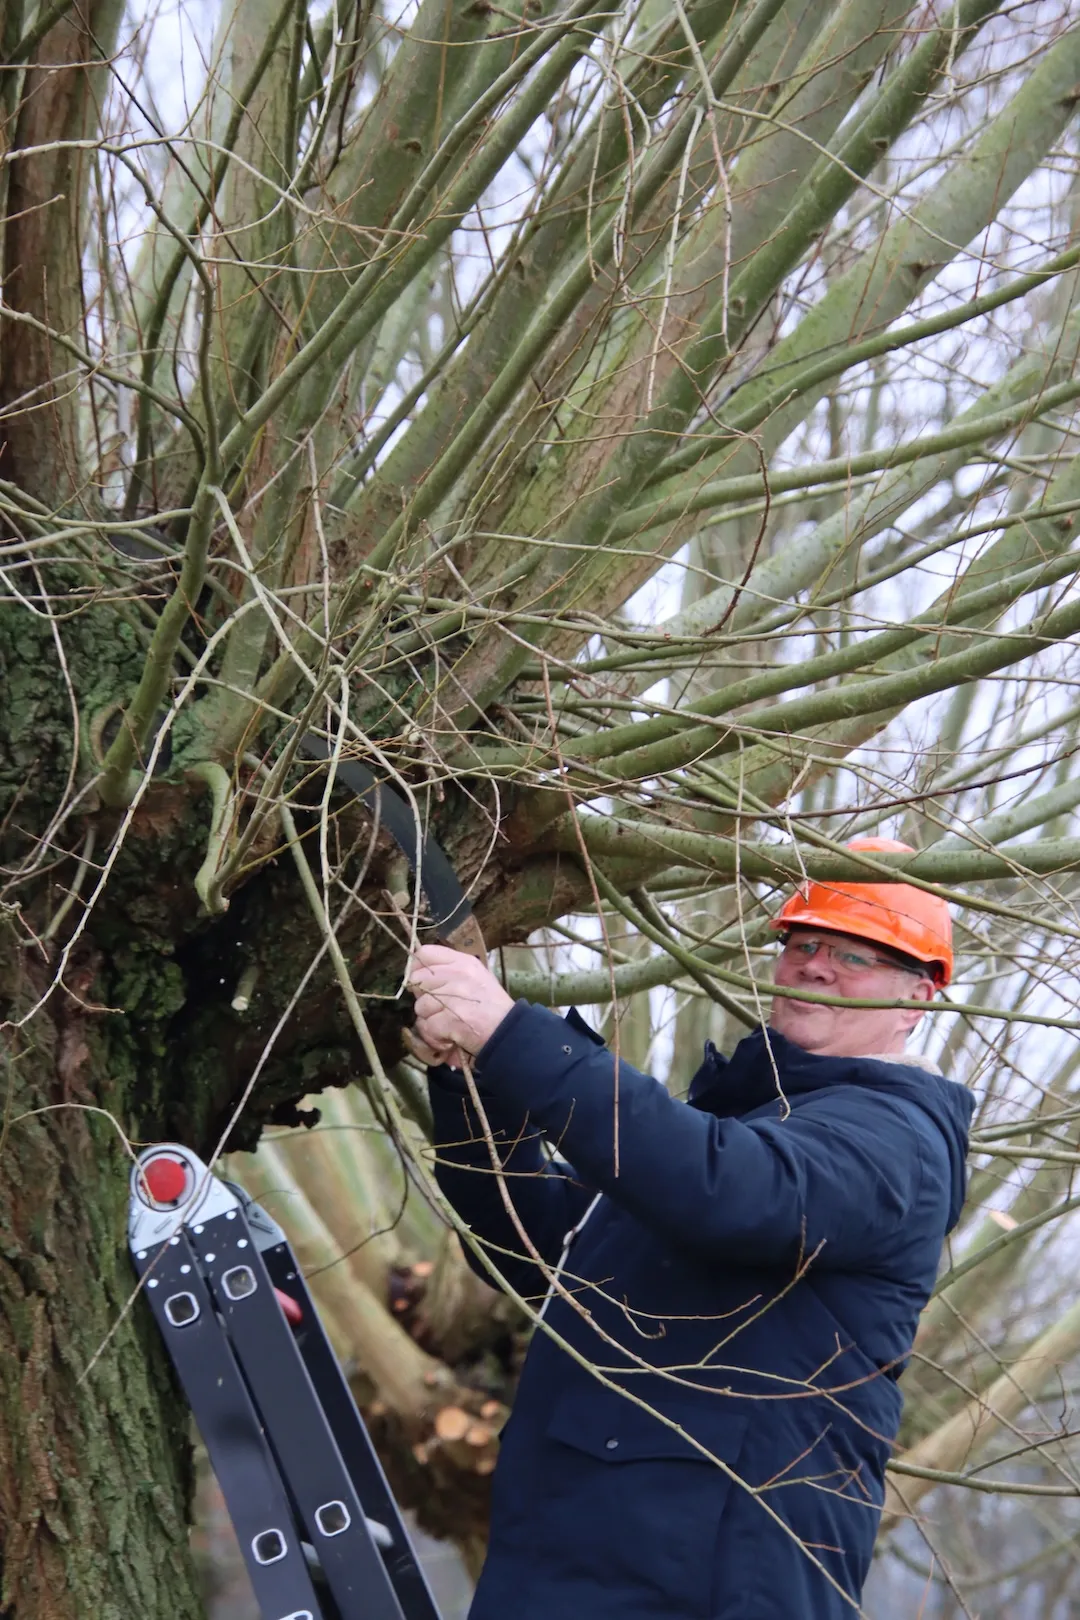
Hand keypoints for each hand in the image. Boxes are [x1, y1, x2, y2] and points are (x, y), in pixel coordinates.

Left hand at [408, 944, 514, 1061]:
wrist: (509, 1033)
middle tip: (440, 1008)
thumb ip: (449, 972)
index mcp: (463, 962)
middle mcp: (457, 975)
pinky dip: (435, 1037)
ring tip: (449, 1024)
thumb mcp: (476, 978)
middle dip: (424, 998)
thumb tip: (418, 975)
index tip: (426, 984)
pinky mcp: (450, 1019)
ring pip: (420, 1007)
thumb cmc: (491, 1007)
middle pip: (418, 980)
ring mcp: (454, 997)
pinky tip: (450, 1037)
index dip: (419, 969)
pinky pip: (427, 1027)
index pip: (424, 953)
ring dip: (430, 1020)